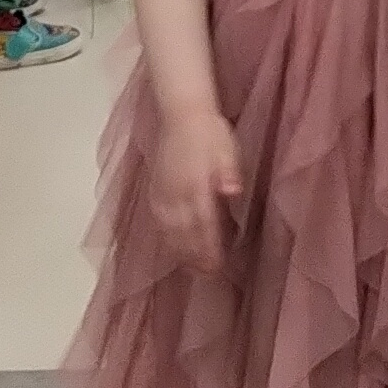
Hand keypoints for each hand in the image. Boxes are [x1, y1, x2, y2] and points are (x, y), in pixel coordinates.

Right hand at [151, 104, 244, 267]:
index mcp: (196, 184)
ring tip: (190, 267)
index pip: (203, 225)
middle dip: (195, 257)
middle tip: (207, 275)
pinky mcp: (155, 189)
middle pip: (183, 234)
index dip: (209, 249)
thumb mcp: (227, 149)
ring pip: (168, 230)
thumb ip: (229, 172)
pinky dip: (165, 236)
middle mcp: (176, 192)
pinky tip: (171, 245)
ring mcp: (162, 192)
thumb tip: (233, 192)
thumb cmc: (211, 132)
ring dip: (179, 251)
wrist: (181, 112)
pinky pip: (157, 219)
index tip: (218, 267)